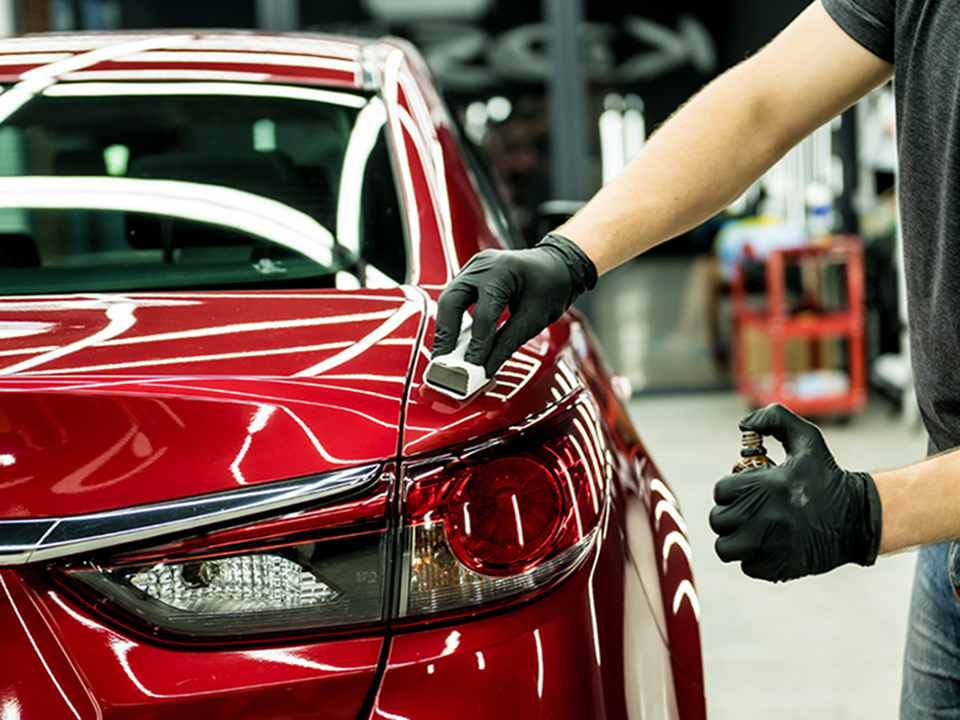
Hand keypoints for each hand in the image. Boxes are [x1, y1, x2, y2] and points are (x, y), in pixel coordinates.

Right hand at [432, 233, 596, 376]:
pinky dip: (452, 320)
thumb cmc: (552, 286)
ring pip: (448, 300)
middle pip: (451, 301)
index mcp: (503, 271)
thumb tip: (485, 370)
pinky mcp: (470, 275)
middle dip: (446, 335)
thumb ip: (506, 345)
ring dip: (445, 329)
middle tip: (443, 363)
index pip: (483, 314)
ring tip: (444, 356)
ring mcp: (473, 268)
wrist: (558, 265)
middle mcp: (482, 265)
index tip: (471, 369)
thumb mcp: (534, 319)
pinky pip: (454, 298)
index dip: (476, 344)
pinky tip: (453, 341)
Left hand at [709, 404, 881, 581]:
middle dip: (730, 512)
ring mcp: (772, 545)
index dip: (731, 488)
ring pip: (726, 547)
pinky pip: (747, 566)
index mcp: (767, 485)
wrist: (859, 518)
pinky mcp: (780, 567)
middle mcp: (766, 517)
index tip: (746, 489)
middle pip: (718, 520)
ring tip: (750, 529)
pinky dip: (753, 558)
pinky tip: (769, 544)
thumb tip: (744, 425)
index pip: (721, 491)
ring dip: (734, 538)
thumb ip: (774, 419)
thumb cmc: (827, 477)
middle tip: (746, 510)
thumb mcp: (807, 439)